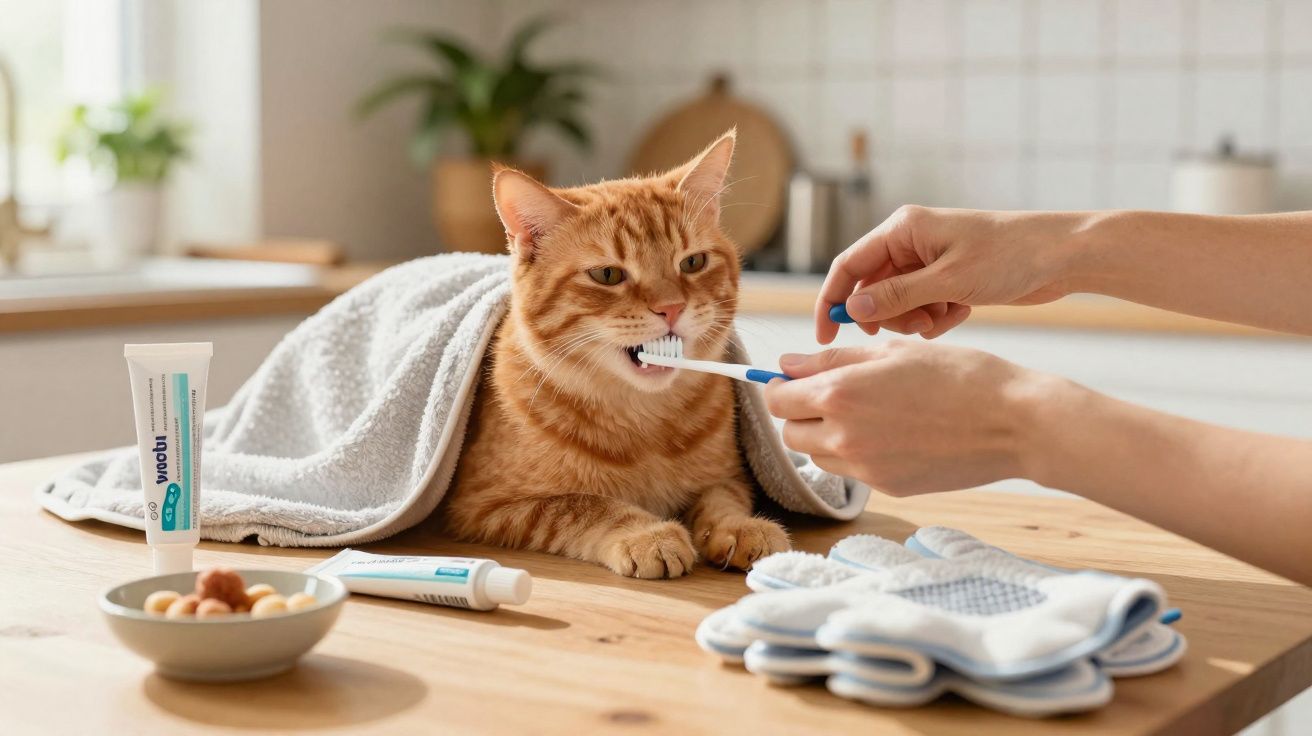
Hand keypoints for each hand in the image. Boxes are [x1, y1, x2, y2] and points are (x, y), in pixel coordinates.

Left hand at [765, 341, 1055, 495]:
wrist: (1014, 423)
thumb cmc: (959, 375)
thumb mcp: (893, 351)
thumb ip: (833, 360)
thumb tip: (786, 364)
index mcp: (841, 395)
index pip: (777, 400)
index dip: (780, 387)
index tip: (793, 379)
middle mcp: (845, 437)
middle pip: (790, 432)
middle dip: (800, 413)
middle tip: (832, 393)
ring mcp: (866, 469)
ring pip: (818, 455)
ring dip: (825, 434)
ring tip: (867, 412)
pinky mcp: (888, 488)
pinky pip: (852, 471)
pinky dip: (857, 453)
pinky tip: (892, 433)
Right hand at [816, 206, 1087, 343]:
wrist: (1062, 255)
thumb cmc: (1009, 256)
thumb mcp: (948, 281)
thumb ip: (896, 297)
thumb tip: (852, 311)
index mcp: (902, 229)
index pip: (848, 266)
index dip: (832, 301)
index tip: (825, 337)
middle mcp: (910, 243)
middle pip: (872, 290)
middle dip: (888, 316)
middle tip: (917, 326)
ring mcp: (929, 261)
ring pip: (896, 304)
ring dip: (915, 320)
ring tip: (945, 317)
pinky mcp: (946, 279)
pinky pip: (922, 308)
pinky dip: (936, 318)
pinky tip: (962, 312)